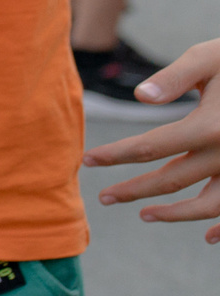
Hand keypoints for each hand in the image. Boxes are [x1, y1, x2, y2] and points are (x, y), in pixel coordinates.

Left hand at [82, 39, 219, 242]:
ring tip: (146, 215)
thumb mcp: (209, 58)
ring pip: (208, 204)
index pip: (149, 147)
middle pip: (171, 180)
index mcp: (209, 126)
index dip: (114, 156)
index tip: (87, 161)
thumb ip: (174, 77)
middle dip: (134, 191)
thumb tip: (140, 97)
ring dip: (176, 214)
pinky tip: (210, 237)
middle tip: (104, 198)